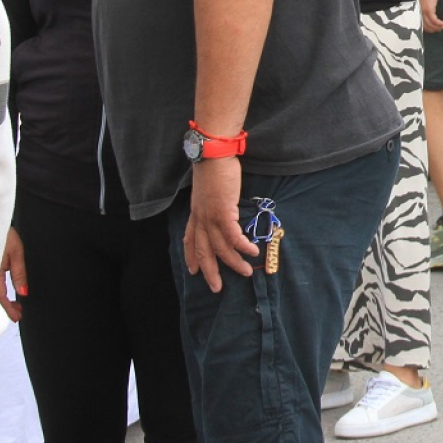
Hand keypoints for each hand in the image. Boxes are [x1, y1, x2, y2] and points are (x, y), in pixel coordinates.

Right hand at [0, 226, 25, 321]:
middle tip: (19, 312)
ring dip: (0, 300)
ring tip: (14, 304)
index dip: (8, 309)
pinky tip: (2, 293)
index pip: (0, 297)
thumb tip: (24, 293)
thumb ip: (19, 273)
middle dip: (5, 307)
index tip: (17, 318)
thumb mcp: (15, 251)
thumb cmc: (1, 233)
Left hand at [183, 158, 256, 292]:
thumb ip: (213, 201)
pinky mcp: (223, 212)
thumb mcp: (209, 189)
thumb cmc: (214, 167)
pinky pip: (233, 236)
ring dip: (233, 262)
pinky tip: (252, 252)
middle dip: (210, 271)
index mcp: (196, 213)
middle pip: (203, 251)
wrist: (212, 155)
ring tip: (246, 272)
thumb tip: (223, 205)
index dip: (192, 256)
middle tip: (216, 288)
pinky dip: (242, 246)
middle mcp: (201, 218)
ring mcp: (210, 217)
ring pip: (220, 247)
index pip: (190, 240)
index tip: (194, 271)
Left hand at [421, 0, 442, 33]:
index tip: (432, 29)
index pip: (420, 23)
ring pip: (430, 24)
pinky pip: (434, 20)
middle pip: (425, 26)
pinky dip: (439, 23)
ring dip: (437, 27)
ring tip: (442, 27)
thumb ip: (422, 6)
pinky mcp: (429, 9)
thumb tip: (427, 10)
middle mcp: (418, 12)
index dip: (426, 28)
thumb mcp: (421, 0)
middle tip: (438, 30)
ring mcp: (423, 11)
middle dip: (432, 29)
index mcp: (416, 11)